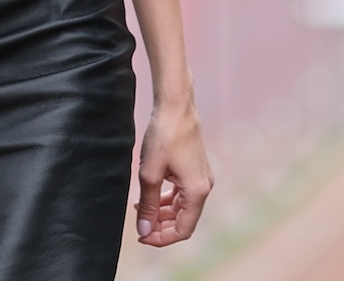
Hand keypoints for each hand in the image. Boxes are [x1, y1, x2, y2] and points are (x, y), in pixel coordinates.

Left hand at [133, 98, 212, 246]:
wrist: (175, 105)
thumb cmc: (164, 137)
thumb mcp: (150, 175)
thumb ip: (148, 206)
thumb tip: (144, 231)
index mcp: (197, 191)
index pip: (182, 230)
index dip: (161, 238)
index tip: (141, 235)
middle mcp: (204, 186)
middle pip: (184, 220)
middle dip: (161, 226)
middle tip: (138, 224)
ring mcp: (201, 177)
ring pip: (182, 207)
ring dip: (162, 212)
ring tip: (140, 208)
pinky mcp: (195, 168)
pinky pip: (182, 193)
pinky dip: (167, 199)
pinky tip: (151, 195)